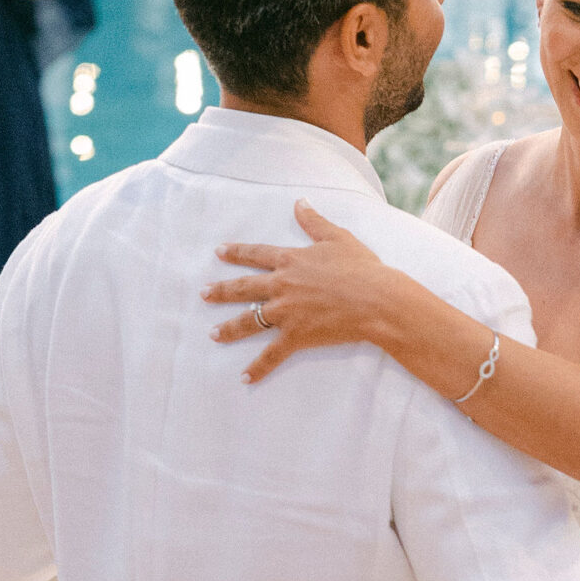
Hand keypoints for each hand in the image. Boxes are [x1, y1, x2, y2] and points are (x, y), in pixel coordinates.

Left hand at [206, 203, 395, 383]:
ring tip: (213, 334)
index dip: (236, 252)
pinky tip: (244, 378)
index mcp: (290, 260)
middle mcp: (281, 285)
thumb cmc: (361, 267)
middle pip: (243, 288)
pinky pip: (272, 355)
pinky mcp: (296, 336)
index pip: (256, 254)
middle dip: (221, 291)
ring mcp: (286, 312)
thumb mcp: (338, 237)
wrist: (376, 298)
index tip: (219, 251)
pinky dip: (258, 368)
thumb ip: (314, 221)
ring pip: (249, 321)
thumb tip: (300, 202)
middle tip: (203, 293)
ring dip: (229, 328)